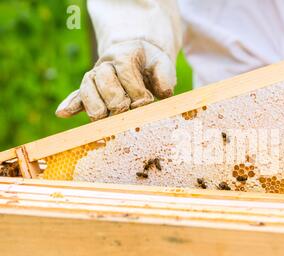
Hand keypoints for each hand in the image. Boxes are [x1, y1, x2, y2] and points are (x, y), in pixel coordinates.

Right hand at [56, 40, 176, 120]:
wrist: (139, 57)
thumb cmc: (153, 66)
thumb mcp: (163, 66)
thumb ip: (165, 76)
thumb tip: (164, 92)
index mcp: (125, 54)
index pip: (125, 70)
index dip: (135, 88)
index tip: (145, 102)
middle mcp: (106, 64)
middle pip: (103, 79)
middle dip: (115, 98)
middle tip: (125, 110)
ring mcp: (95, 77)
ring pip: (88, 88)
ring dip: (95, 105)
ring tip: (102, 117)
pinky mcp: (90, 91)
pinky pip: (77, 96)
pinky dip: (71, 104)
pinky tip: (63, 113)